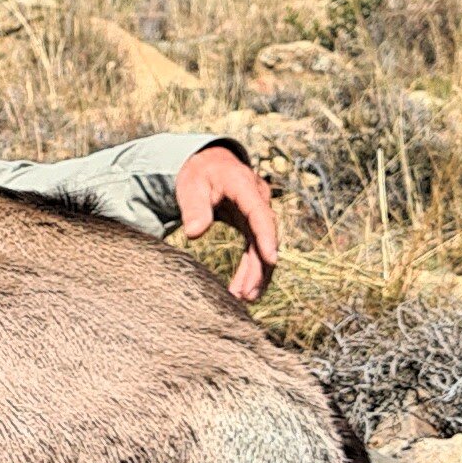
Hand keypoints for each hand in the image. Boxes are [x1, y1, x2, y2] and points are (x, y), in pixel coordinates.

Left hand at [174, 146, 280, 301]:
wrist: (207, 164)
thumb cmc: (198, 173)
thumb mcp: (190, 186)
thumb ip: (194, 208)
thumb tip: (194, 234)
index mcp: (244, 186)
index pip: (260, 213)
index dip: (267, 236)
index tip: (271, 259)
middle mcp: (258, 200)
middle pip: (264, 236)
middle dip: (258, 267)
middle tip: (246, 294)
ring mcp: (258, 213)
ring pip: (263, 247)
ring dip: (256, 274)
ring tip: (243, 298)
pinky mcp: (253, 225)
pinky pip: (256, 249)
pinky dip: (251, 269)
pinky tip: (243, 289)